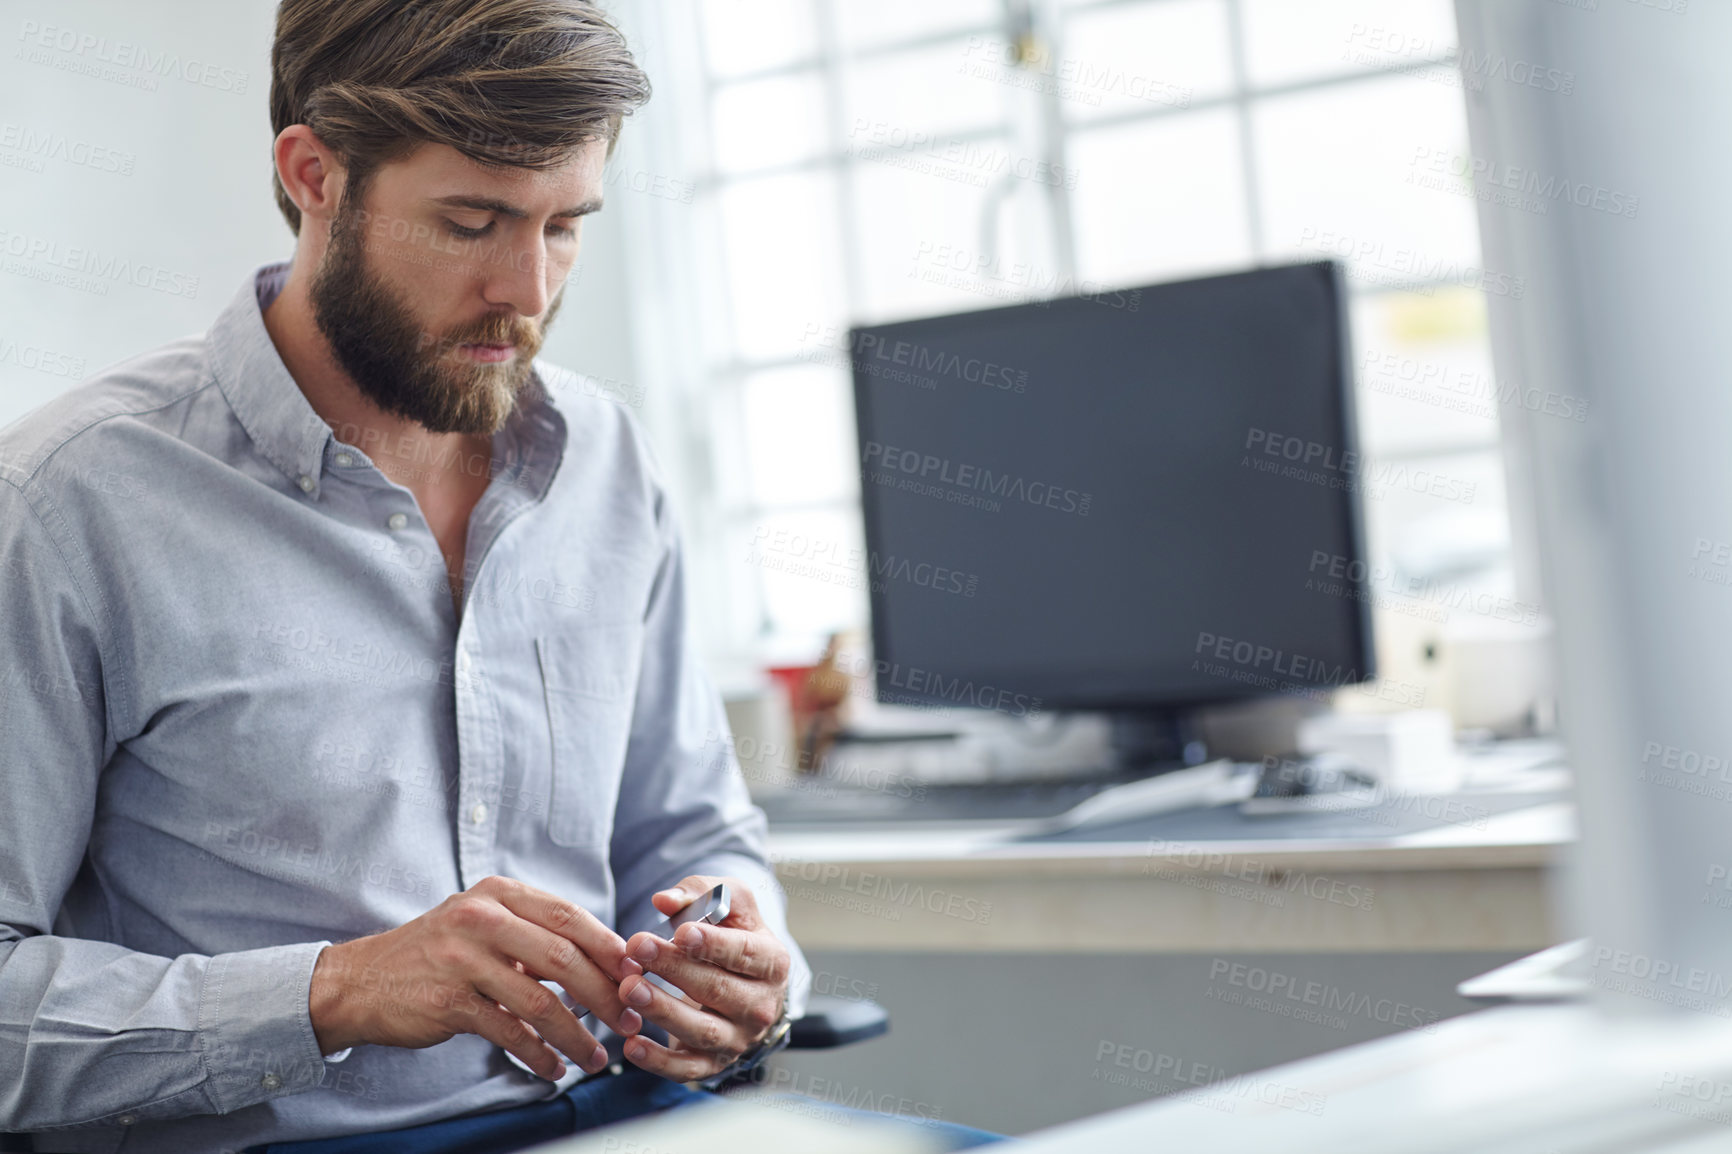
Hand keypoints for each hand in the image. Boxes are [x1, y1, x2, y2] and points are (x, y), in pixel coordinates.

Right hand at [309, 875, 640, 1079]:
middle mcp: (483, 918)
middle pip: (564, 958)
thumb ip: (534, 932)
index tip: (636, 975)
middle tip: (629, 1019)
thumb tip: (605, 958)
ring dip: (577, 1034)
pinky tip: (554, 1069)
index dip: (609, 948)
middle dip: (605, 994)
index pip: (570, 917)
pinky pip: (510, 1032)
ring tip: (597, 1057)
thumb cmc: (436, 953)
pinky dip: (538, 1055)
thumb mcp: (483, 923)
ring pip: (541, 1001)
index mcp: (499, 893)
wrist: (361, 981)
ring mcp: (464, 959)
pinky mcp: (451, 1001)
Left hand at [616, 875, 790, 1081]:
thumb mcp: (729, 905)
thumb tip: (664, 900)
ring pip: (702, 1029)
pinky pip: (687, 1069)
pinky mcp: (714, 1064)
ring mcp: (738, 1039)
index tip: (680, 932)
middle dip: (674, 969)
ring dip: (663, 1010)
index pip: (744, 953)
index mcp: (772, 962)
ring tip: (629, 989)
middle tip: (637, 948)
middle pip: (717, 988)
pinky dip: (658, 1062)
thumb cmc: (734, 937)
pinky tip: (632, 1044)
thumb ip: (700, 893)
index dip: (713, 944)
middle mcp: (761, 1005)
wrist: (747, 987)